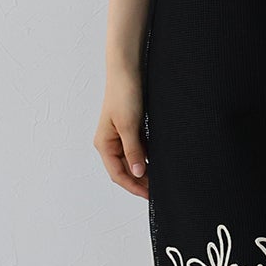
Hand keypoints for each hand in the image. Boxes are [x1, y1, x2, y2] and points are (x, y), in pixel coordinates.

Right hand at [95, 72, 149, 197]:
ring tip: (161, 179)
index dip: (134, 187)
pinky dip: (147, 157)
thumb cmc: (123, 94)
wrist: (127, 69)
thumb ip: (133, 150)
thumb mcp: (129, 125)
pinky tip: (159, 162)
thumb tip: (138, 173)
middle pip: (125, 170)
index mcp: (104, 144)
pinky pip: (138, 149)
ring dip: (144, 170)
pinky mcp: (131, 128)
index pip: (118, 174)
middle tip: (159, 190)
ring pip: (133, 160)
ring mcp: (120, 136)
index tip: (150, 195)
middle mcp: (110, 142)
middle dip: (140, 181)